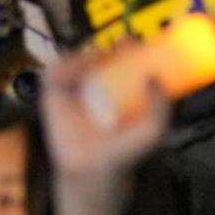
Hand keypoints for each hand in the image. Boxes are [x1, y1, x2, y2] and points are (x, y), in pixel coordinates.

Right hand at [38, 36, 176, 214]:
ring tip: (102, 57)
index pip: (123, 60)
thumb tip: (156, 78)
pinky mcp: (53, 95)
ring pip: (78, 60)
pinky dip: (65, 66)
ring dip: (89, 53)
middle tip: (123, 45)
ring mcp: (73, 89)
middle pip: (101, 55)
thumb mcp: (152, 131)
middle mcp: (96, 85)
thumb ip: (161, 109)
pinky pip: (55, 73)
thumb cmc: (123, 152)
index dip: (130, 48)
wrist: (93, 171)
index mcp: (119, 89)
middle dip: (112, 46)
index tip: (139, 43)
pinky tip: (79, 71)